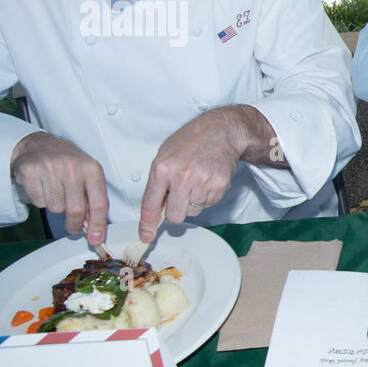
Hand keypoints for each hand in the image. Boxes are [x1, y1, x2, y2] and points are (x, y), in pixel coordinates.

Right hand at [10, 133, 110, 243]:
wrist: (39, 145)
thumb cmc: (68, 164)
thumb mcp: (87, 176)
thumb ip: (93, 200)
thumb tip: (95, 230)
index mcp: (92, 169)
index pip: (99, 203)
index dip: (98, 225)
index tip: (96, 239)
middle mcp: (73, 167)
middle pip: (76, 210)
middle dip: (74, 224)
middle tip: (72, 226)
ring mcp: (50, 168)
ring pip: (55, 208)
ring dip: (56, 207)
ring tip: (55, 192)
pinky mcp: (30, 171)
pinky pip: (38, 202)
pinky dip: (41, 200)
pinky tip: (43, 186)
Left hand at [138, 109, 248, 241]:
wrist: (221, 131)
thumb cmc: (191, 141)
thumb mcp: (165, 155)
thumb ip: (158, 182)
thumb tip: (155, 209)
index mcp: (162, 168)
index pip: (151, 204)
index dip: (147, 224)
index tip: (146, 236)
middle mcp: (181, 177)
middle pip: (175, 216)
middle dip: (176, 210)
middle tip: (181, 195)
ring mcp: (202, 182)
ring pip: (192, 211)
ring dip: (193, 201)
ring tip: (197, 180)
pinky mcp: (219, 186)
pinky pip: (208, 204)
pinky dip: (207, 196)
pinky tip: (207, 179)